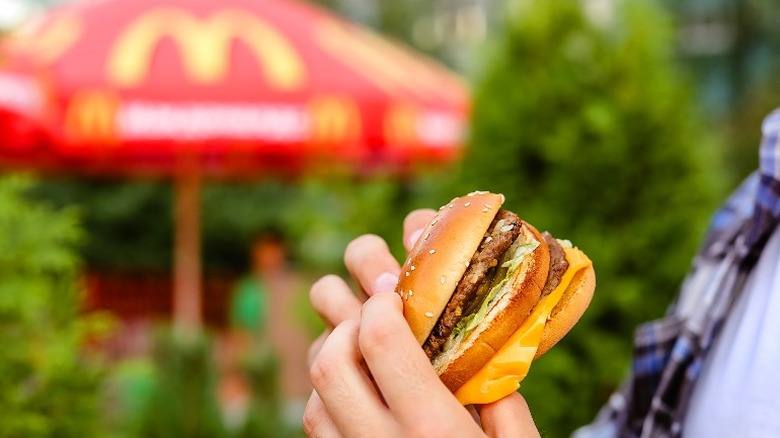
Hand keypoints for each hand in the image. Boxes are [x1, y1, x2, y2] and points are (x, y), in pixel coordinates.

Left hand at [304, 209, 540, 436]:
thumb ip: (501, 397)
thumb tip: (482, 335)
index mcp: (432, 426)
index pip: (381, 338)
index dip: (381, 301)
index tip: (395, 290)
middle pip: (330, 360)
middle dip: (342, 316)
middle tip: (370, 304)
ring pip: (313, 392)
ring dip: (331, 349)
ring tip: (359, 335)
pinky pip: (315, 420)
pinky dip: (327, 389)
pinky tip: (357, 381)